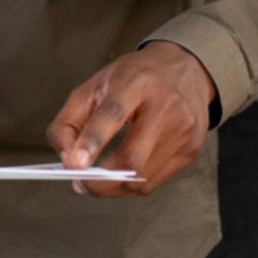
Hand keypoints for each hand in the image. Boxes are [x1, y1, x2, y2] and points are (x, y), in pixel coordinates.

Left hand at [45, 41, 215, 197]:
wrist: (184, 69)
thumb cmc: (132, 78)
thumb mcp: (93, 86)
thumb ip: (70, 120)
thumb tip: (66, 158)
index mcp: (134, 82)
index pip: (112, 114)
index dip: (92, 141)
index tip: (73, 165)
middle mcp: (164, 105)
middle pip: (132, 156)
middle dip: (101, 180)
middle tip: (81, 184)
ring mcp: (183, 130)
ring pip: (143, 176)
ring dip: (114, 188)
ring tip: (96, 182)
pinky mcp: (192, 149)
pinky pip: (156, 181)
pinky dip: (131, 185)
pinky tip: (120, 177)